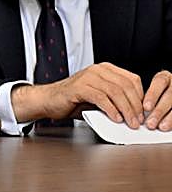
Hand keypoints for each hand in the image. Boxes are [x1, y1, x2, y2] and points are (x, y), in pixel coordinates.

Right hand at [11, 62, 144, 127]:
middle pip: (126, 86)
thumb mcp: (99, 98)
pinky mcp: (79, 87)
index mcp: (105, 69)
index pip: (132, 80)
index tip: (143, 112)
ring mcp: (88, 77)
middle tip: (138, 120)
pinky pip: (101, 98)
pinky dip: (111, 109)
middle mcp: (97, 70)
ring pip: (116, 92)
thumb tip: (134, 113)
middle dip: (135, 106)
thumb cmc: (72, 100)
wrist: (47, 100)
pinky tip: (115, 118)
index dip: (141, 97)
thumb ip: (115, 100)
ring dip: (126, 110)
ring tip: (129, 122)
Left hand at [141, 70, 171, 130]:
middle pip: (169, 96)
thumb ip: (146, 98)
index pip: (160, 82)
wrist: (170, 92)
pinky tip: (169, 126)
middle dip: (160, 110)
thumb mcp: (153, 89)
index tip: (146, 107)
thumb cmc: (158, 92)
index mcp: (165, 77)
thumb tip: (132, 110)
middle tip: (150, 123)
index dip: (153, 95)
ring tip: (161, 127)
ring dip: (169, 117)